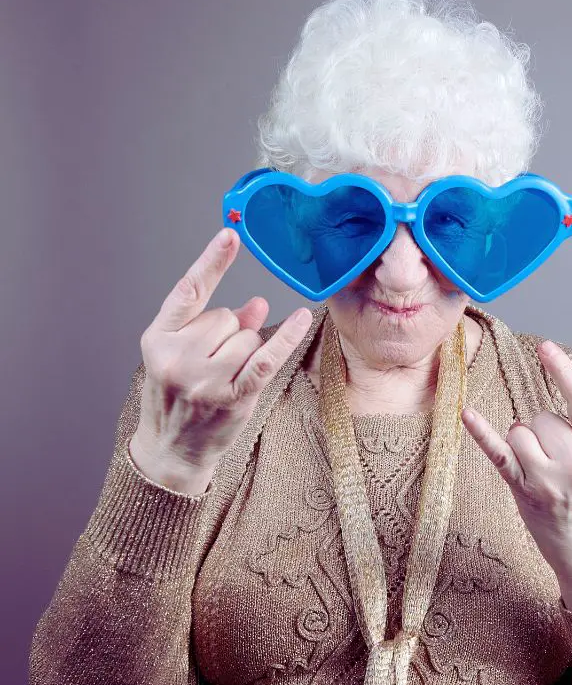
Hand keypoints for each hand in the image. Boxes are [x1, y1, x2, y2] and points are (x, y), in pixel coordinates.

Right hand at [133, 228, 313, 473]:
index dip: (211, 261)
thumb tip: (257, 304)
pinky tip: (301, 319)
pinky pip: (266, 359)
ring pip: (246, 337)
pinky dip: (285, 338)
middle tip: (211, 364)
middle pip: (225, 317)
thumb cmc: (177, 399)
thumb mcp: (182, 356)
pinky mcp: (230, 397)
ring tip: (223, 377)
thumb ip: (216, 328)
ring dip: (244, 351)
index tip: (230, 235)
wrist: (170, 450)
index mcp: (157, 338)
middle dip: (228, 334)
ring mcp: (203, 379)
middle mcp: (176, 356)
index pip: (188, 291)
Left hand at [461, 339, 571, 609]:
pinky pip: (498, 454)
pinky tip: (466, 413)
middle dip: (542, 431)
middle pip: (542, 418)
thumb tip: (544, 418)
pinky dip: (481, 433)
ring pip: (520, 432)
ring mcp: (547, 478)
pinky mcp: (524, 493)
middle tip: (555, 463)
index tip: (546, 348)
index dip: (563, 370)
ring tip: (540, 471)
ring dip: (522, 444)